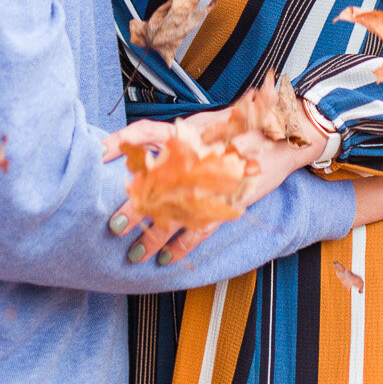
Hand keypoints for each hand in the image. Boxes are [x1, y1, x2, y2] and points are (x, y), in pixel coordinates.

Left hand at [103, 105, 316, 266]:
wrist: (284, 136)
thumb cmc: (242, 128)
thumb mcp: (208, 124)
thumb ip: (180, 135)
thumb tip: (144, 146)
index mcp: (189, 131)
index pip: (147, 131)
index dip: (121, 142)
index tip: (98, 154)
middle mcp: (198, 155)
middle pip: (158, 181)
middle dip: (133, 205)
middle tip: (112, 224)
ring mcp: (214, 180)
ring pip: (177, 212)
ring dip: (153, 235)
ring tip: (133, 254)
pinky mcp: (231, 201)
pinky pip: (202, 228)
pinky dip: (183, 246)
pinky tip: (166, 259)